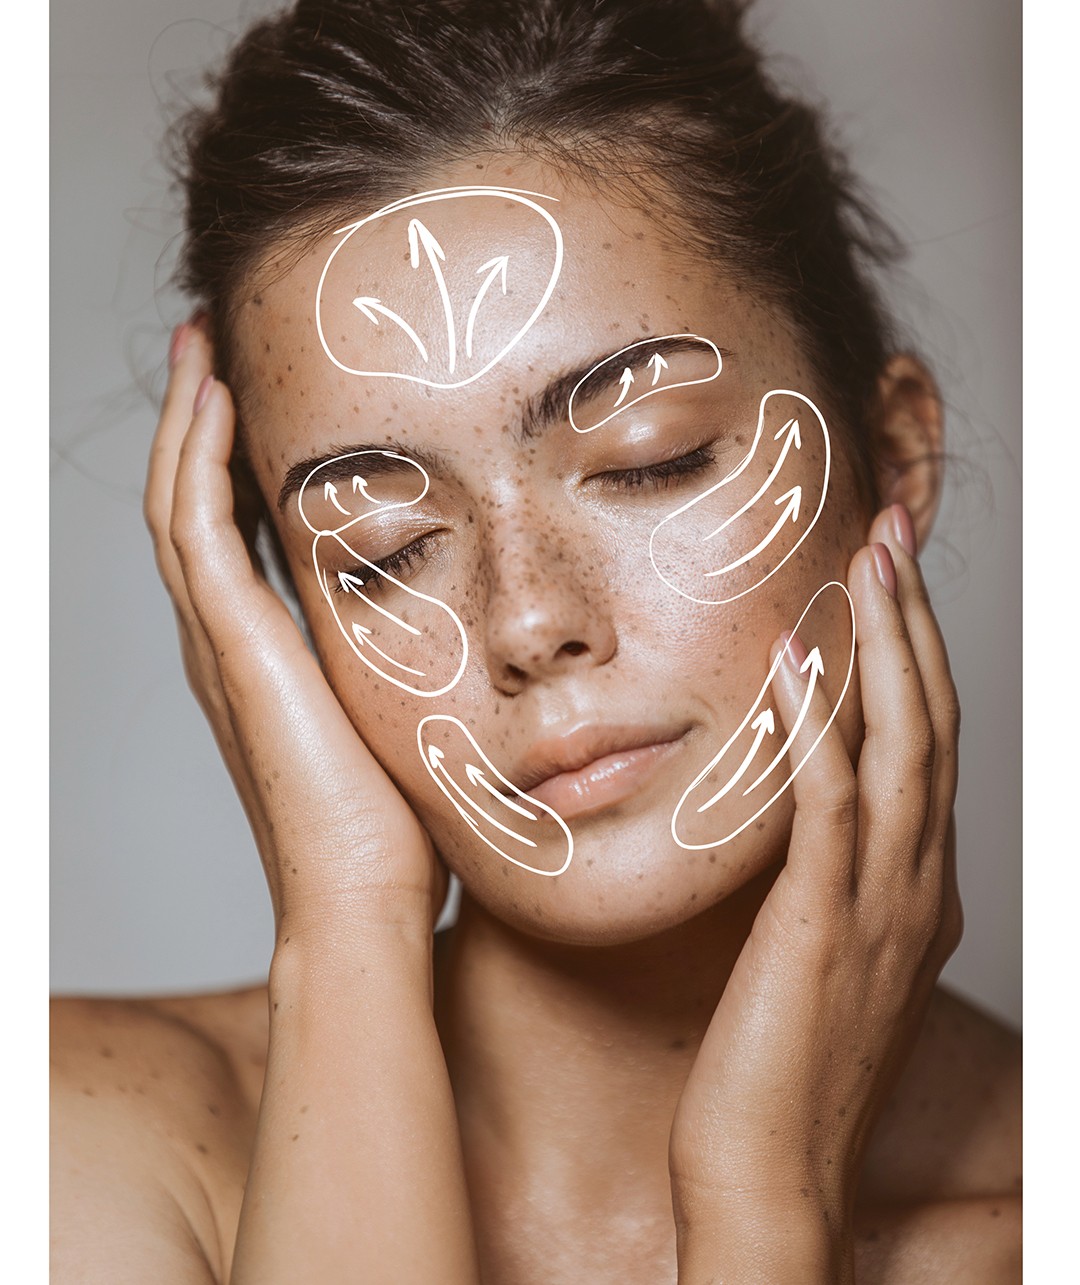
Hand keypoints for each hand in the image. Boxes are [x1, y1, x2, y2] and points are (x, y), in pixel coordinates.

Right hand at [144, 322, 447, 946]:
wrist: (363, 901)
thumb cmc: (393, 832)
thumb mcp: (394, 725)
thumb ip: (399, 672)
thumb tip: (455, 638)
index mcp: (262, 660)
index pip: (231, 537)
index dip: (232, 465)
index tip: (257, 401)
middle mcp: (227, 645)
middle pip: (190, 507)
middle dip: (199, 424)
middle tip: (214, 349)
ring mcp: (222, 645)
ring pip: (179, 503)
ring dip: (186, 420)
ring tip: (204, 347)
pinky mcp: (236, 647)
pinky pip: (196, 526)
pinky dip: (194, 456)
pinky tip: (214, 395)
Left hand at [668, 507, 962, 1280]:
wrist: (770, 1183)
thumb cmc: (780, 1071)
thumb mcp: (821, 958)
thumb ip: (825, 882)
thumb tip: (798, 817)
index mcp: (917, 893)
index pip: (926, 748)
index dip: (916, 657)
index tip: (887, 581)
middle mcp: (917, 891)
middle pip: (929, 726)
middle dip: (915, 623)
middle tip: (893, 535)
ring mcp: (879, 910)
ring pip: (899, 749)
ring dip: (886, 647)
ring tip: (868, 561)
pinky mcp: (820, 931)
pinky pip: (830, 809)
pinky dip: (820, 729)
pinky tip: (800, 665)